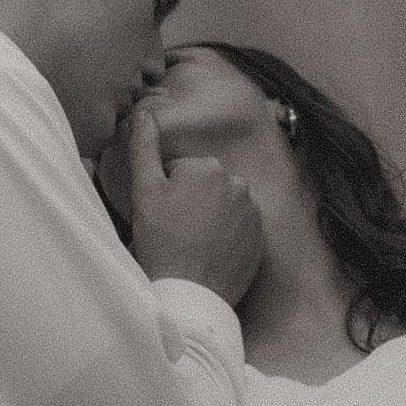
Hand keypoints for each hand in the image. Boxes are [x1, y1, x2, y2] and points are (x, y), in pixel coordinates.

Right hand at [122, 97, 262, 304]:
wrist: (188, 293)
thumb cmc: (160, 241)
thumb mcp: (145, 190)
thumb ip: (144, 147)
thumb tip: (143, 112)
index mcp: (208, 167)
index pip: (181, 173)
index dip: (166, 193)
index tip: (162, 216)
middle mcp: (237, 184)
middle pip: (205, 187)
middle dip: (191, 202)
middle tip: (174, 231)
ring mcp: (253, 213)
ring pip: (223, 208)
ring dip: (210, 219)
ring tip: (192, 244)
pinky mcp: (261, 240)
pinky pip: (240, 230)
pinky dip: (227, 238)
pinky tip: (210, 254)